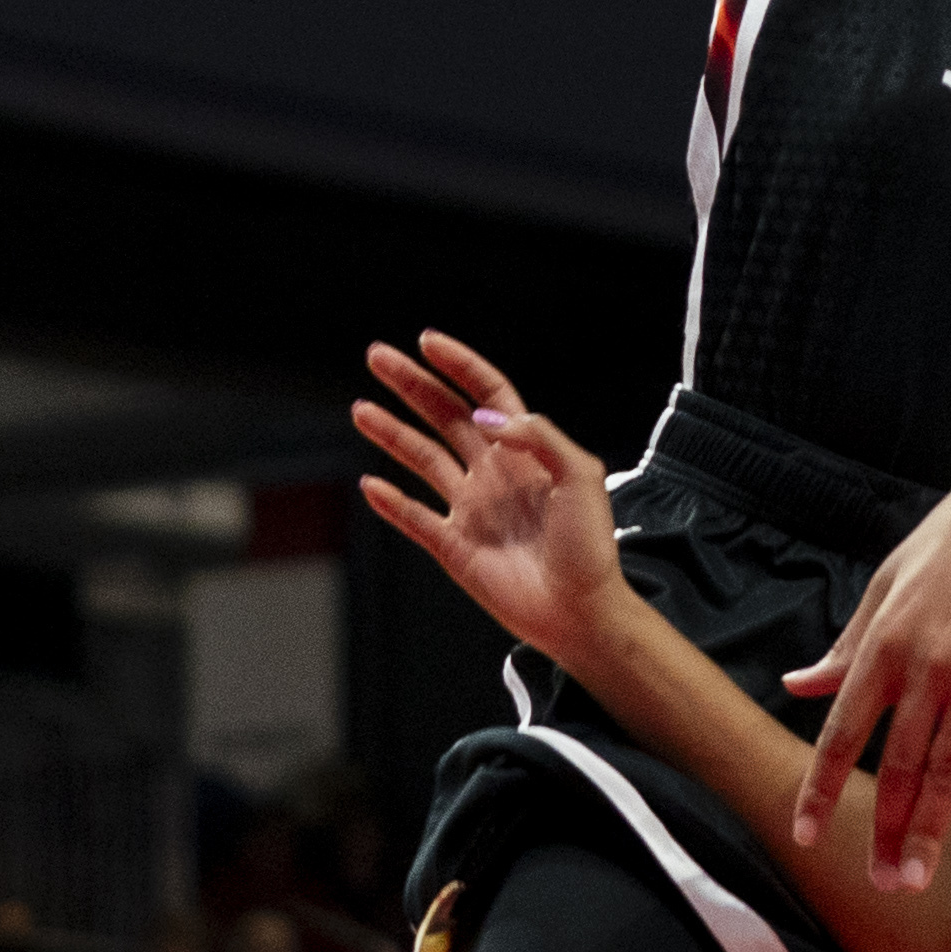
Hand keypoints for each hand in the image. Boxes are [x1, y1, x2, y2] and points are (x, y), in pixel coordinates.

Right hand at [355, 334, 626, 662]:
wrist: (580, 610)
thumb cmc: (589, 545)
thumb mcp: (581, 475)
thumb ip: (539, 436)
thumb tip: (487, 416)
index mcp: (524, 450)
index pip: (486, 393)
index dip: (458, 365)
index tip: (427, 341)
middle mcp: (492, 472)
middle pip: (444, 416)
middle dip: (411, 385)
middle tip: (378, 356)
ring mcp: (471, 509)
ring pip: (422, 460)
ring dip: (391, 433)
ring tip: (360, 409)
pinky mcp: (454, 547)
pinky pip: (415, 519)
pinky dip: (391, 503)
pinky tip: (370, 484)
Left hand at [778, 432, 950, 891]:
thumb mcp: (887, 581)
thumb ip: (847, 643)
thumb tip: (796, 683)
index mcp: (885, 640)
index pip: (843, 730)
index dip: (822, 788)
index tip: (806, 836)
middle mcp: (929, 664)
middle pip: (899, 765)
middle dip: (886, 831)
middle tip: (881, 886)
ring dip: (933, 832)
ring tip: (918, 880)